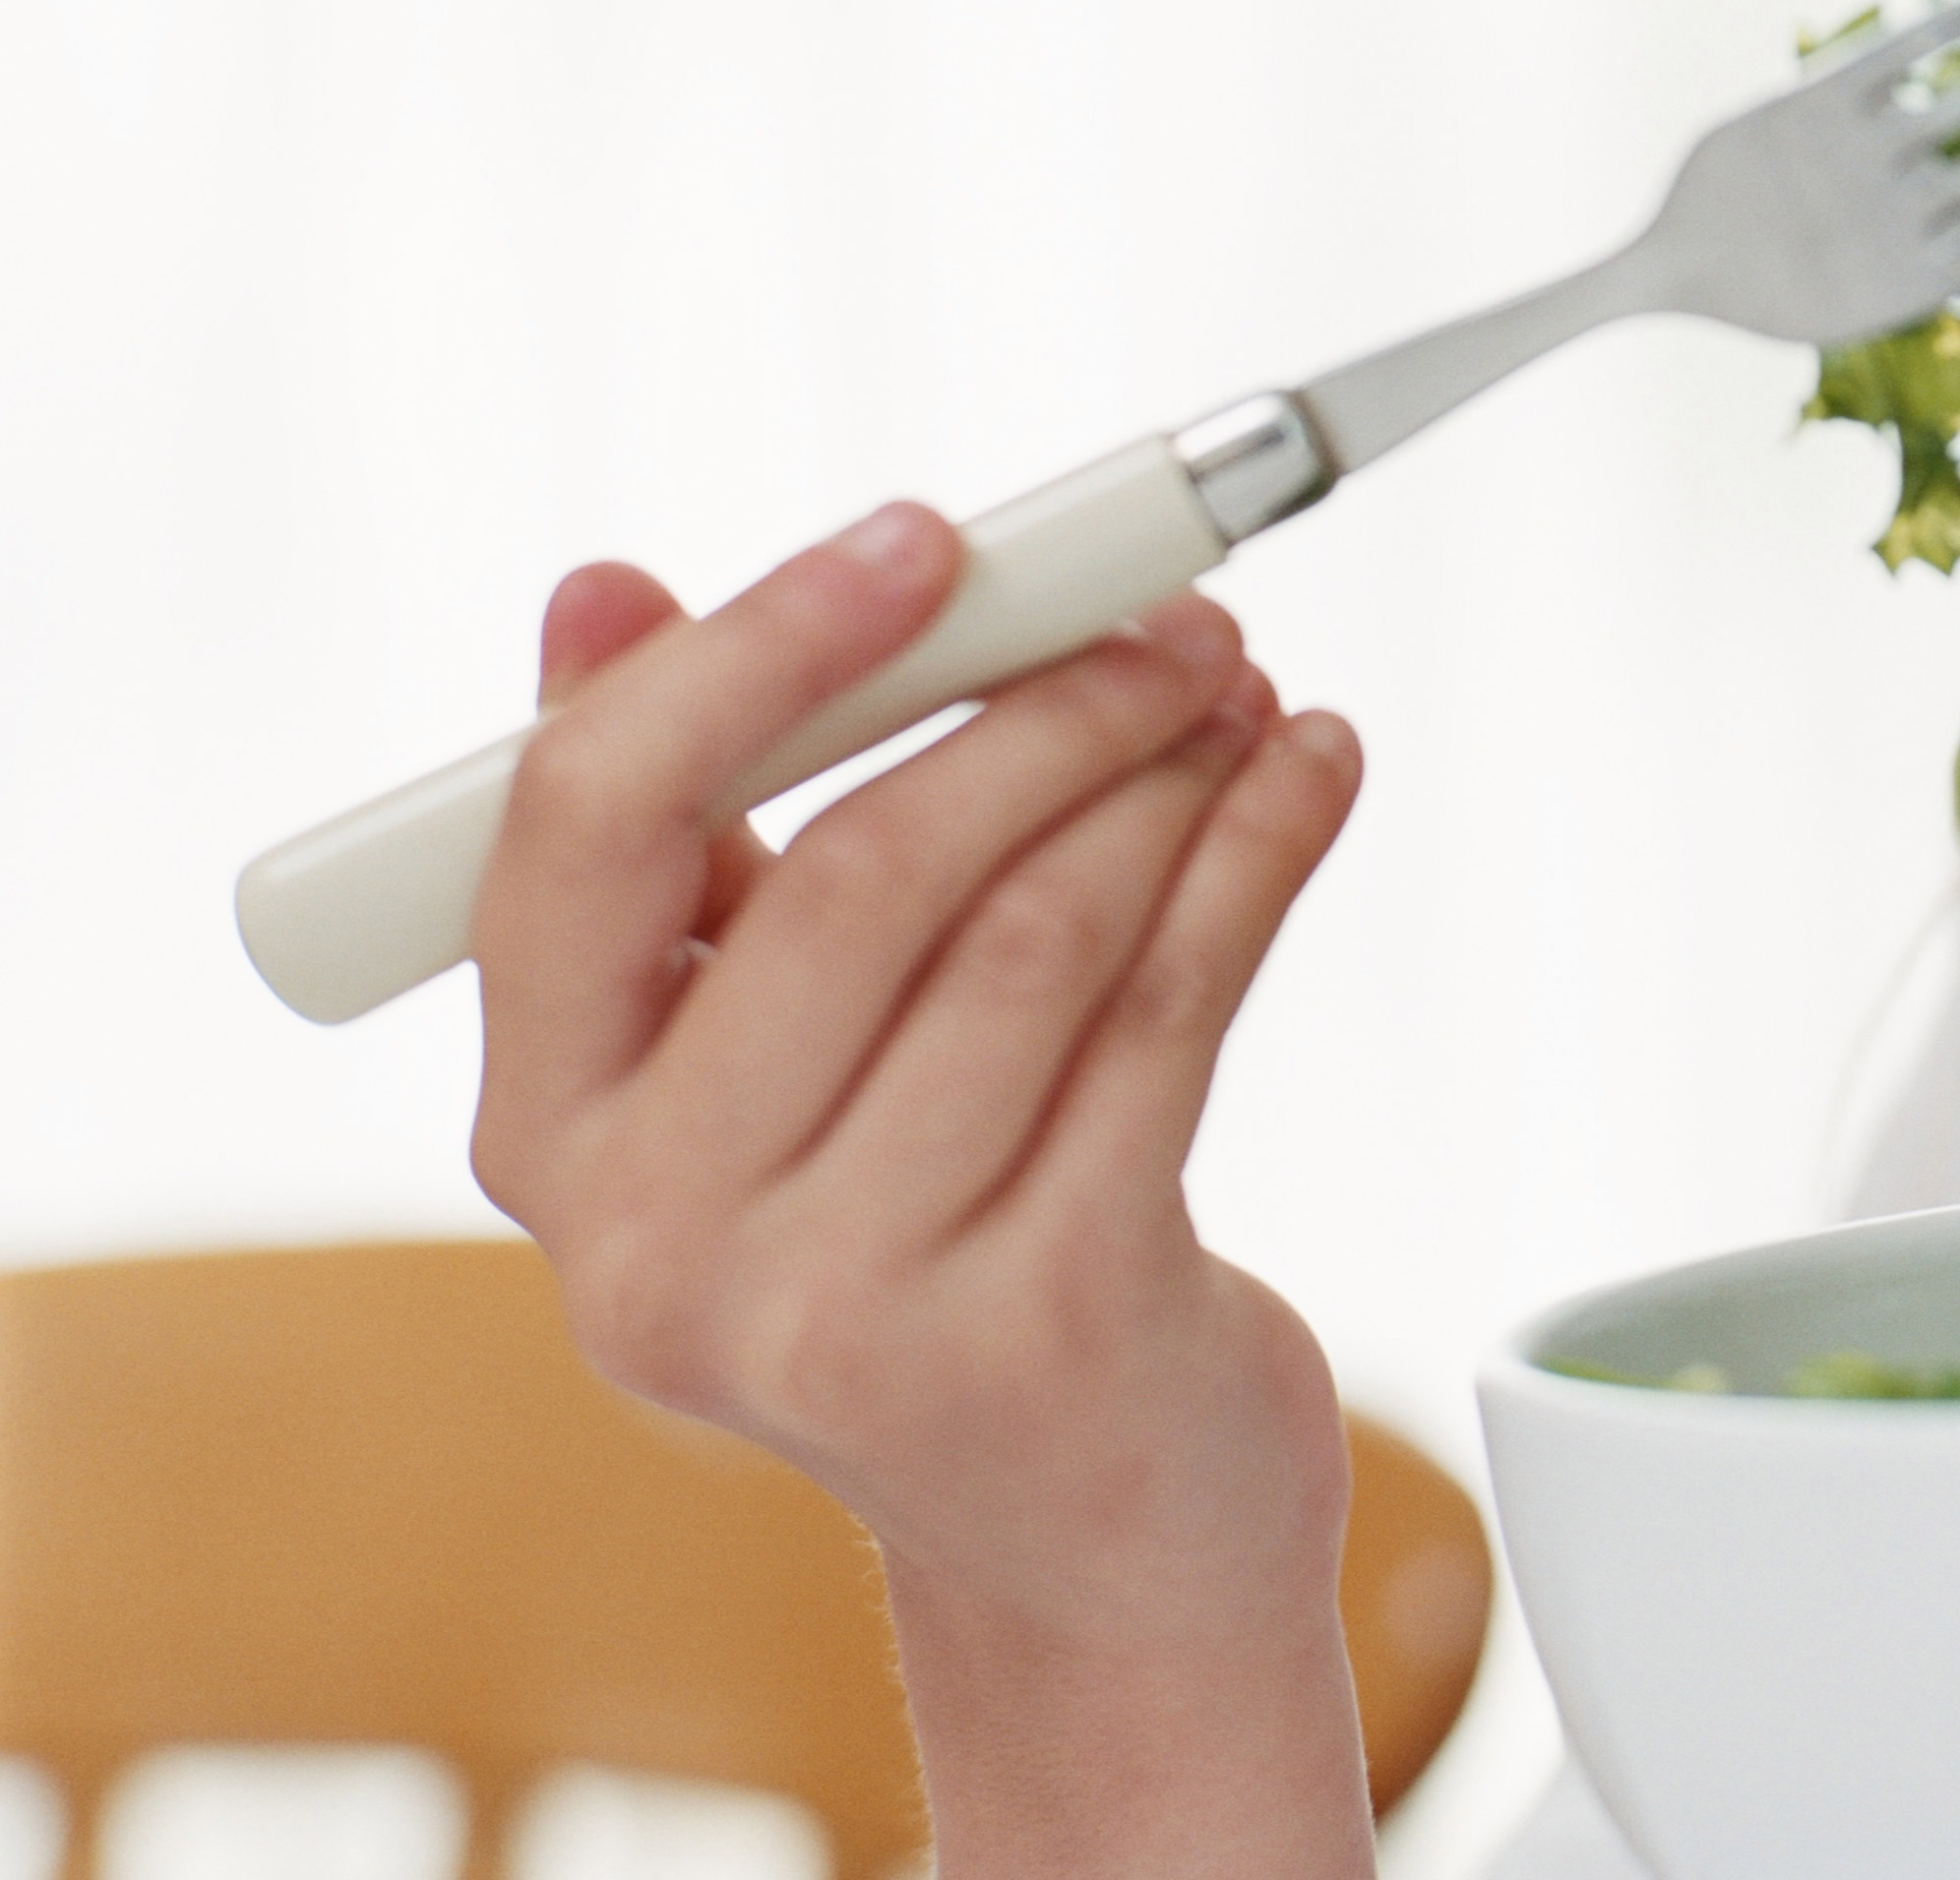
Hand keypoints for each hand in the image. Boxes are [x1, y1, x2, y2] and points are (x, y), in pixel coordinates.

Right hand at [466, 505, 1375, 1876]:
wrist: (1082, 1523)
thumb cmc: (911, 1221)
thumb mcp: (764, 1042)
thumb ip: (682, 823)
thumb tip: (598, 590)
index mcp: (550, 1134)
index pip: (587, 833)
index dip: (755, 652)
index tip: (924, 535)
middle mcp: (658, 1243)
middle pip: (867, 868)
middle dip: (1047, 701)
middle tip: (1174, 615)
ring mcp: (848, 1306)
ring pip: (1044, 930)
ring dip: (1172, 771)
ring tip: (1244, 691)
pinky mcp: (1049, 1326)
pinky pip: (1175, 1009)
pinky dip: (1259, 854)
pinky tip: (1310, 776)